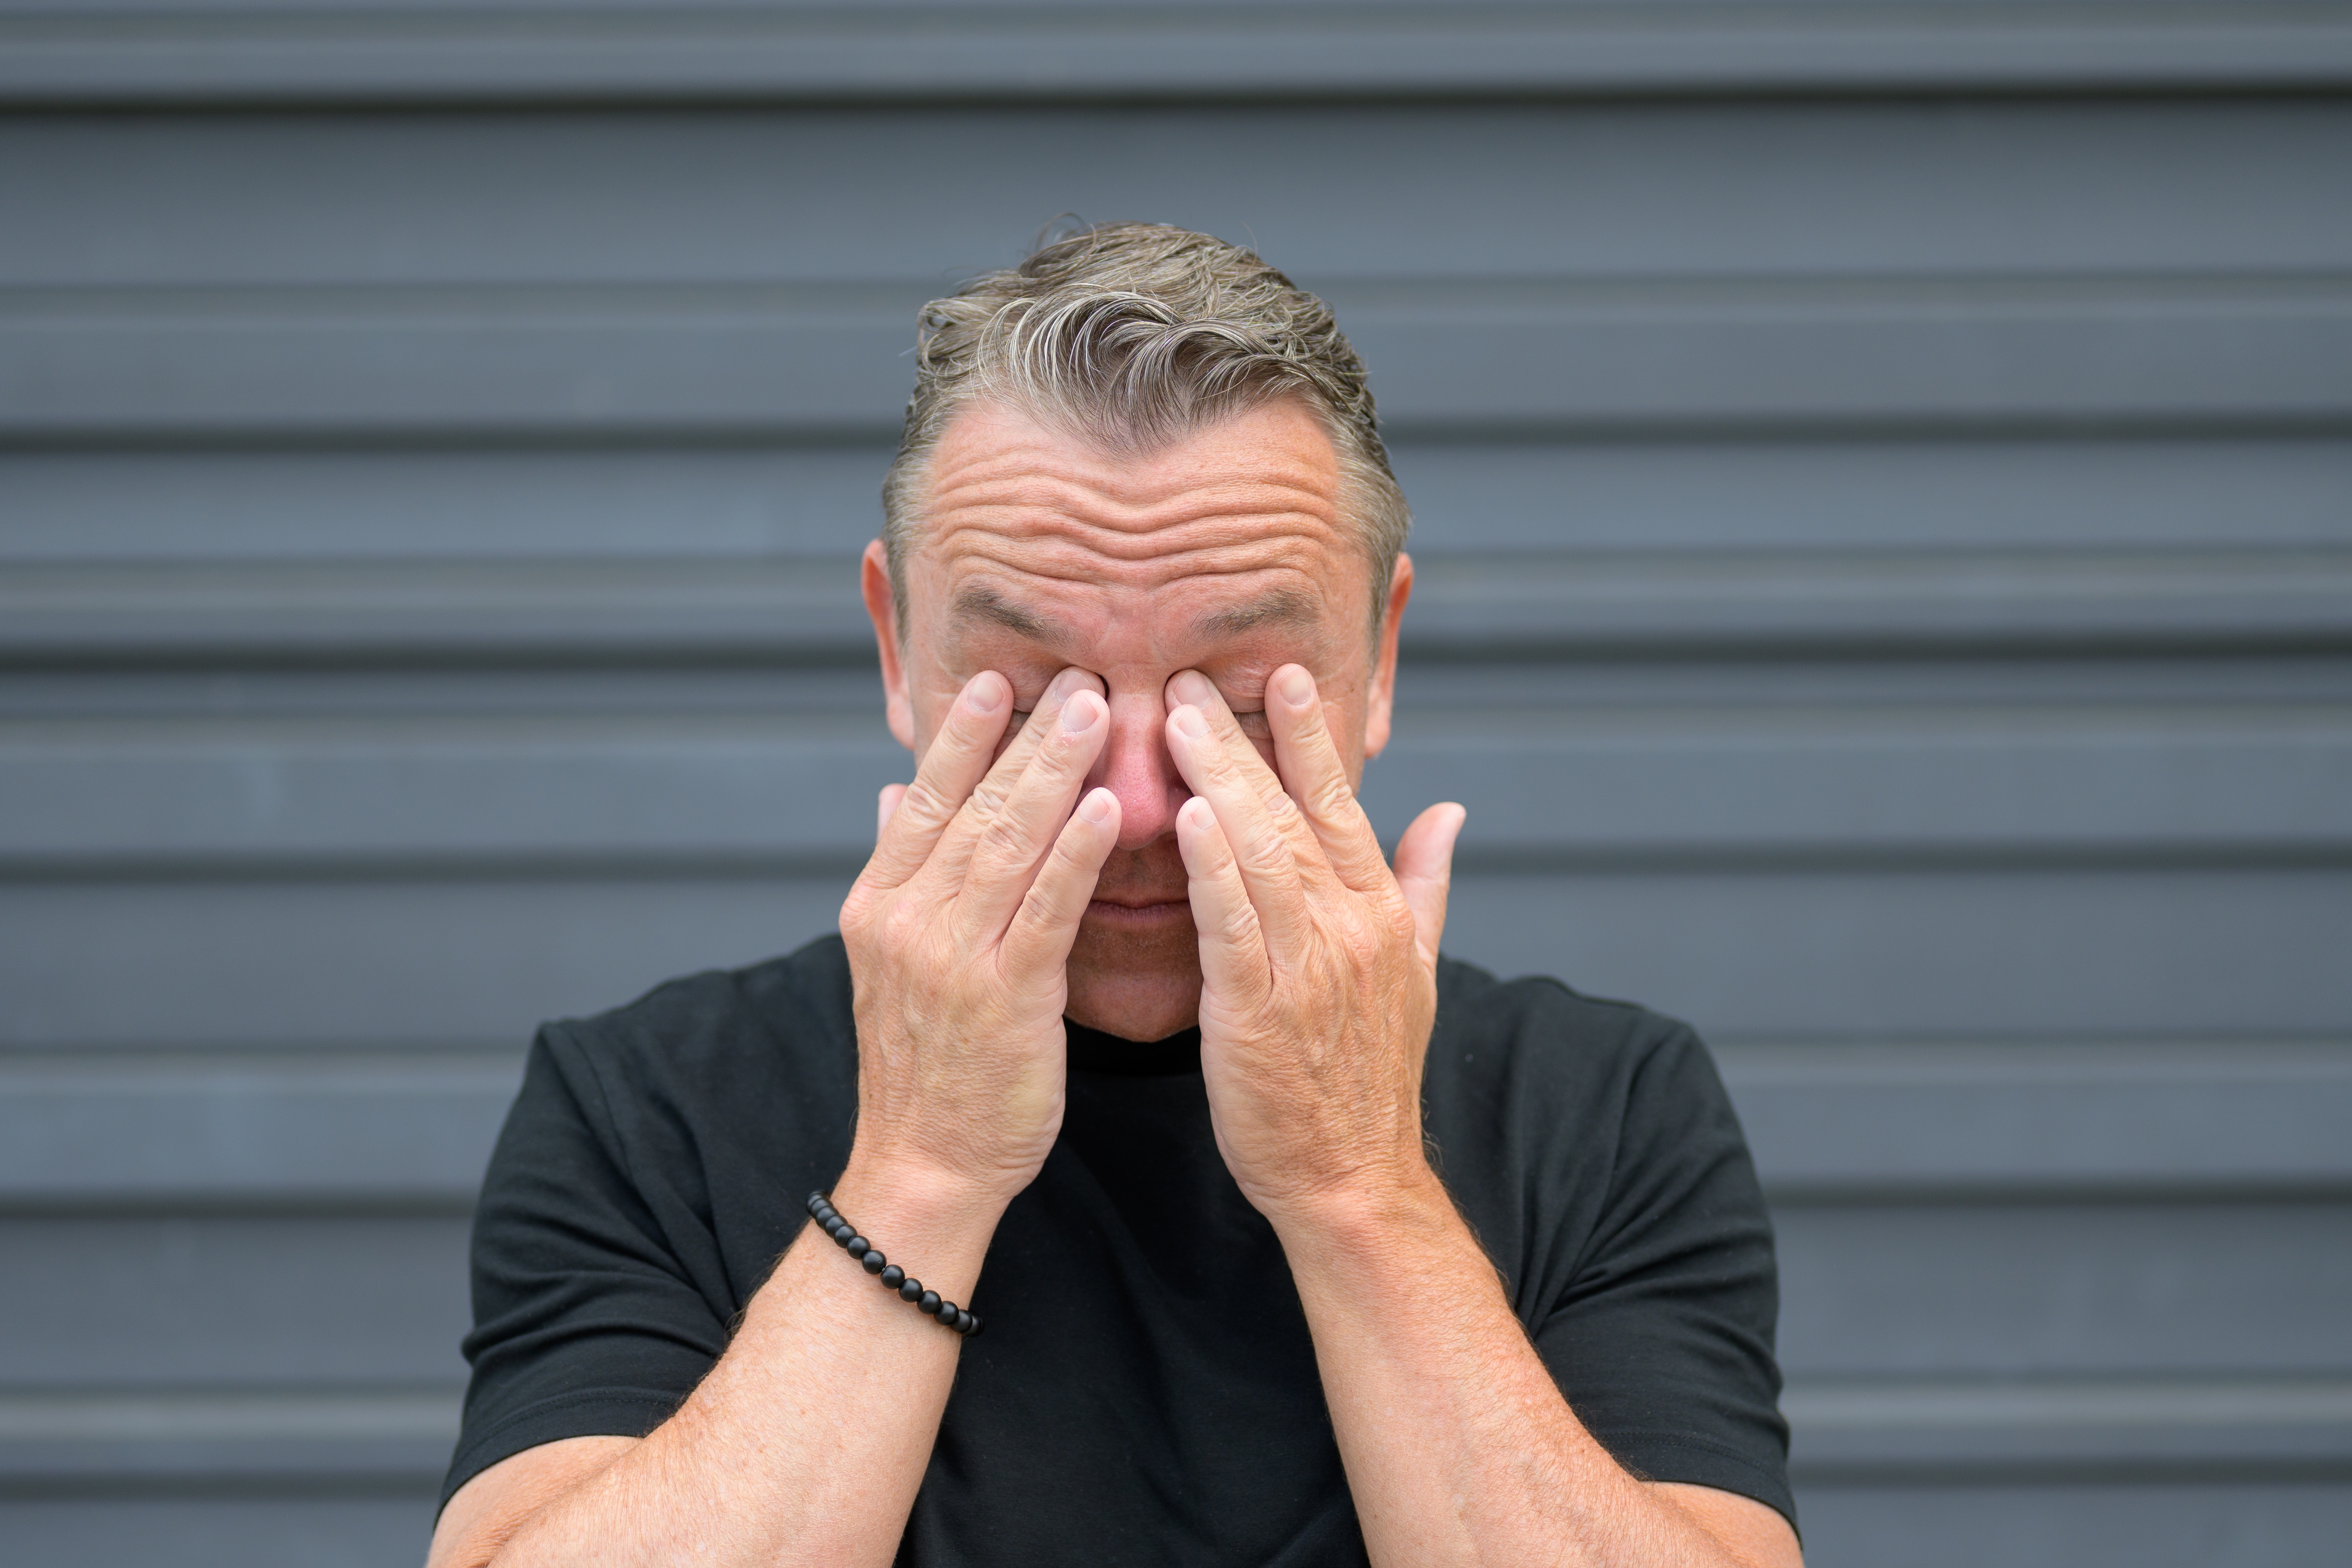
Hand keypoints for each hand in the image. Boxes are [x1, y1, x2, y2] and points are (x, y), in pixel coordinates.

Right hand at [838, 667, 1121, 1204]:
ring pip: (1008, 842)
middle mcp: (906, 920)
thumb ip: (898, 871)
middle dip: (1025, 735)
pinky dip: (1074, 853)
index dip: (961, 736)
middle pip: (971, 806)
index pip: (923, 798)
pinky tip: (1106, 807)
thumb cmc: (926, 1065)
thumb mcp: (888, 961)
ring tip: (1097, 711)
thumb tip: (891, 791)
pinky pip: (1045, 909)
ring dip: (1054, 770)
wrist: (924, 1166)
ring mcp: (952, 956)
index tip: (996, 678)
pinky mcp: (1004, 996)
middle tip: (1075, 674)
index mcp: (878, 904)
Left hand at [1163, 665, 1465, 1223]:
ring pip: (1261, 853)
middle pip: (1293, 813)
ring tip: (1178, 718)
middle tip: (1195, 675)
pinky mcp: (1257, 1011)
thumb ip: (1427, 883)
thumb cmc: (1367, 1078)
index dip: (1314, 738)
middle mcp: (1351, 929)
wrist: (1353, 1179)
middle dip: (1244, 738)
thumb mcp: (1416, 972)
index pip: (1343, 805)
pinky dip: (1211, 867)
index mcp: (1381, 913)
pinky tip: (1186, 816)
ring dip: (1219, 780)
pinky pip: (1232, 924)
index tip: (1288, 674)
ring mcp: (1307, 969)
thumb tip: (1448, 811)